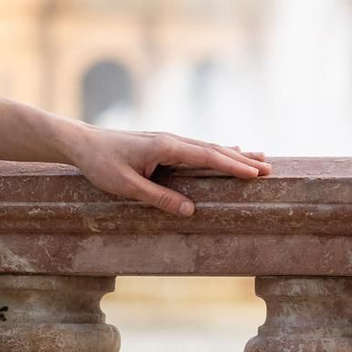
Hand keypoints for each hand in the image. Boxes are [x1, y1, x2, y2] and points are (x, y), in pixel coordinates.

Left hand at [58, 124, 269, 217]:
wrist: (81, 142)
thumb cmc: (100, 164)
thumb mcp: (126, 187)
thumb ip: (159, 198)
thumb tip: (191, 210)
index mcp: (165, 147)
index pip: (206, 157)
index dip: (232, 165)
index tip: (254, 173)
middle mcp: (171, 140)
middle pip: (213, 150)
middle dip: (242, 160)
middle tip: (269, 169)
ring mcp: (168, 141)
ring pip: (208, 147)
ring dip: (234, 154)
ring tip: (260, 159)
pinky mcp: (163, 145)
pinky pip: (197, 149)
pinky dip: (217, 152)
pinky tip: (229, 152)